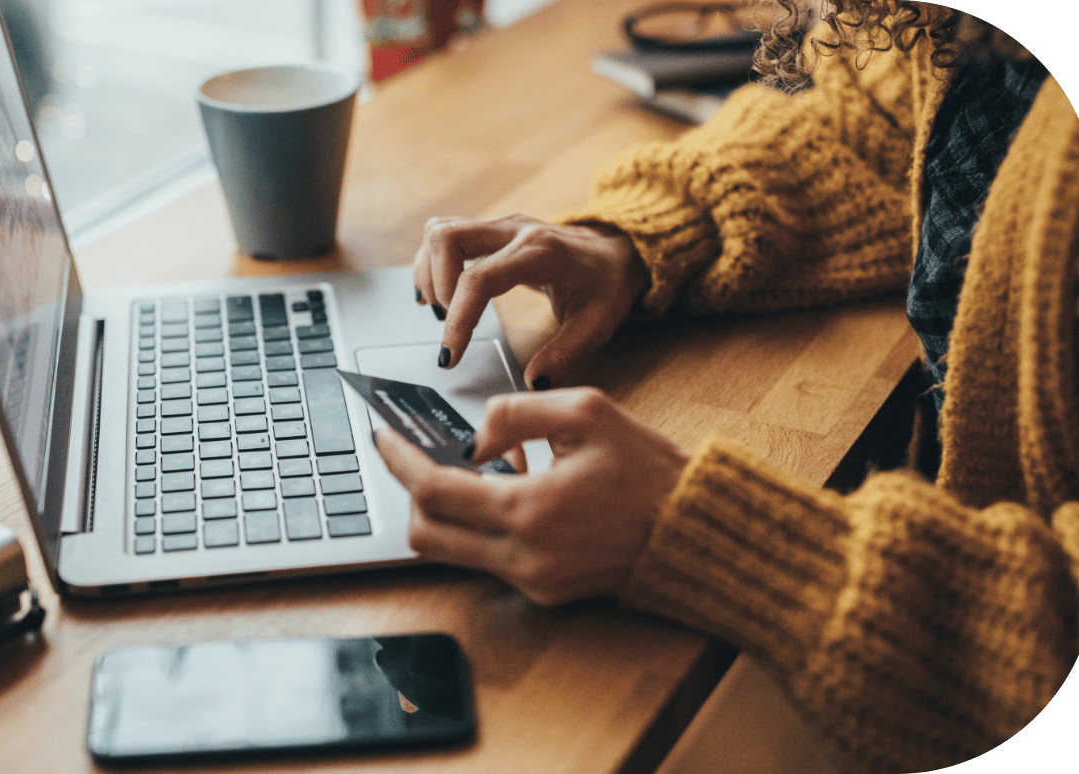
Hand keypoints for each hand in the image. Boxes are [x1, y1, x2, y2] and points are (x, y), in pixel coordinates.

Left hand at [372, 387, 688, 605]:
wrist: (695, 532)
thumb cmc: (649, 470)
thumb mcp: (587, 412)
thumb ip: (515, 413)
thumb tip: (473, 439)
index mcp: (530, 511)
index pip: (433, 491)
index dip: (399, 461)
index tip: (382, 437)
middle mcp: (523, 557)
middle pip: (426, 535)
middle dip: (411, 493)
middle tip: (416, 457)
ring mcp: (532, 582)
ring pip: (452, 552)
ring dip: (448, 511)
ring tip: (475, 470)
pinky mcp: (545, 593)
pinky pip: (488, 560)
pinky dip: (483, 526)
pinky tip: (511, 493)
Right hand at [413, 214, 646, 388]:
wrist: (617, 251)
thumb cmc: (606, 285)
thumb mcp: (597, 325)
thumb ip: (564, 354)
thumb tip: (533, 383)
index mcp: (540, 253)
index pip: (479, 279)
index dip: (458, 319)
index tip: (450, 355)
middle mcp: (514, 230)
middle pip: (447, 237)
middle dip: (436, 285)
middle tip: (448, 322)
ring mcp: (500, 226)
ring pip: (440, 231)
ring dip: (430, 272)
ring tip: (443, 309)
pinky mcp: (491, 230)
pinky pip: (445, 235)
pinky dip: (432, 263)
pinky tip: (439, 294)